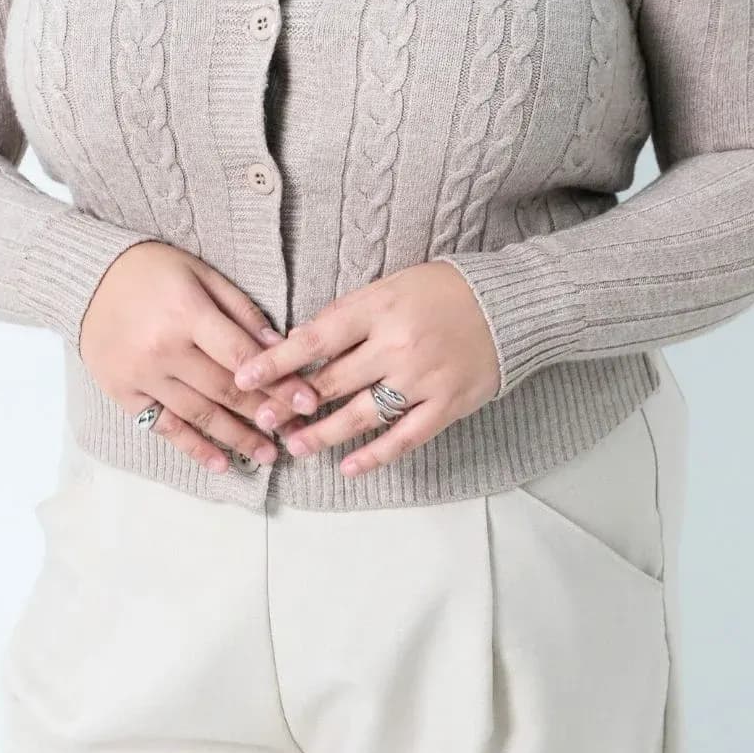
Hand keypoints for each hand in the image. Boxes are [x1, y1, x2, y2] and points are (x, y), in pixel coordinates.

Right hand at [79, 242, 318, 473]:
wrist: (89, 278)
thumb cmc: (153, 270)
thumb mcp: (201, 274)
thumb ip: (241, 310)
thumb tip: (278, 345)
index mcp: (187, 313)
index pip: (242, 357)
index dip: (278, 382)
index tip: (308, 402)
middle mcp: (164, 349)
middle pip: (225, 390)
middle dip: (265, 414)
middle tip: (295, 434)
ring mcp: (141, 375)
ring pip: (199, 415)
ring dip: (236, 438)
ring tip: (267, 455)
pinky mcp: (124, 393)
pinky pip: (164, 426)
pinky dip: (193, 447)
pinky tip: (221, 463)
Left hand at [232, 261, 500, 476]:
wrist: (510, 304)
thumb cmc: (442, 291)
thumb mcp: (391, 286)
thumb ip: (350, 315)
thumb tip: (302, 344)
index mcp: (380, 307)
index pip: (316, 338)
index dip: (276, 361)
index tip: (244, 377)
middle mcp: (398, 344)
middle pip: (334, 380)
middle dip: (291, 403)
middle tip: (261, 419)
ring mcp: (424, 377)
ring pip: (364, 414)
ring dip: (325, 433)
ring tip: (295, 445)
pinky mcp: (448, 403)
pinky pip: (406, 436)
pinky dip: (376, 455)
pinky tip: (349, 466)